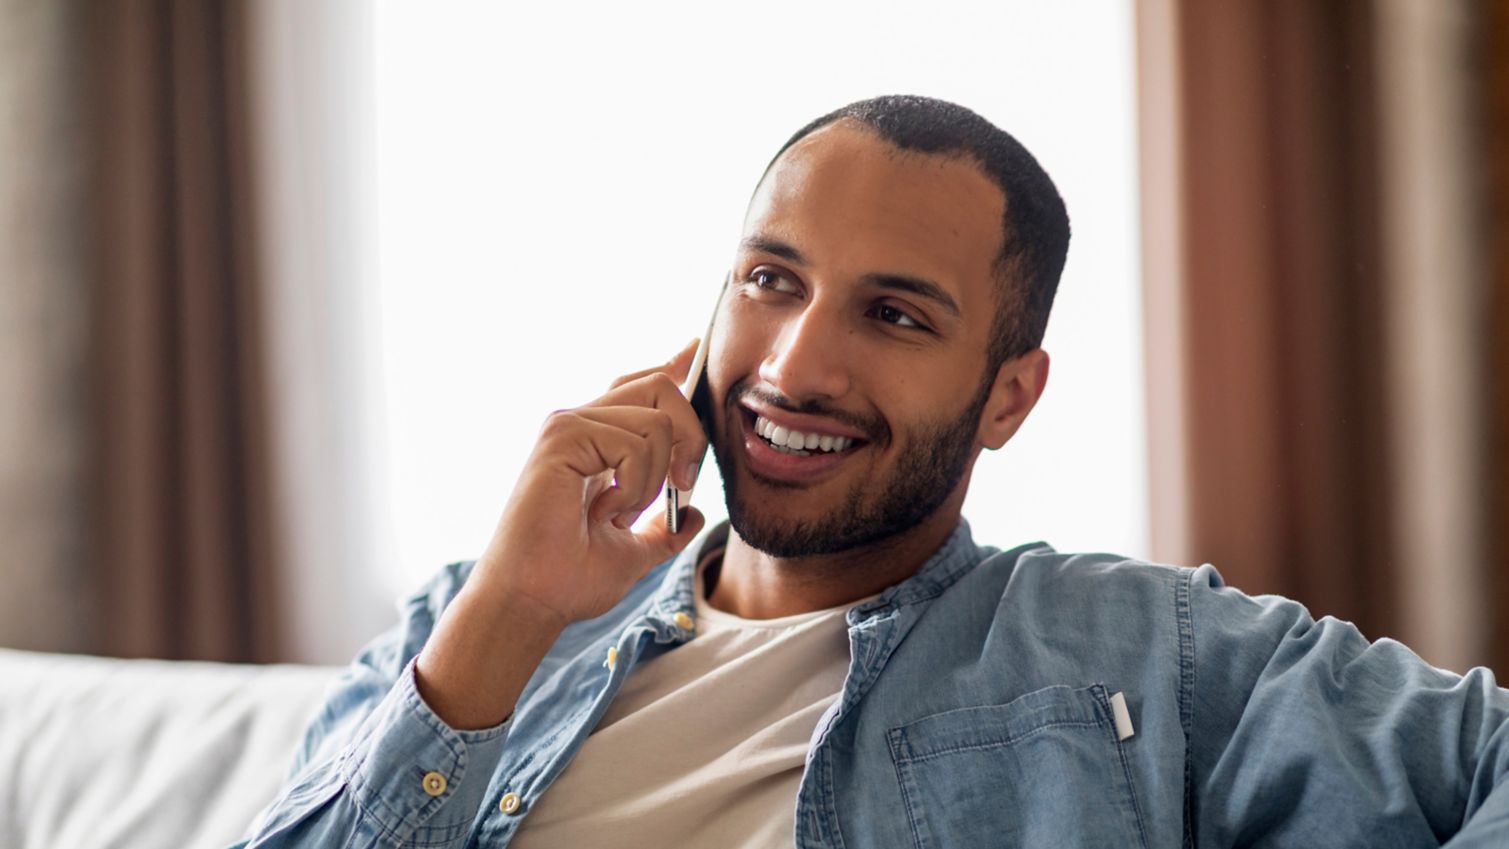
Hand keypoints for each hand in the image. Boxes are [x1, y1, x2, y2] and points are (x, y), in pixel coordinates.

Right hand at [468, 339, 709, 628]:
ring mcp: (568, 424)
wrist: (533, 601)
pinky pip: (636, 443)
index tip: (697, 349)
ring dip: (657, 477)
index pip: (640, 385)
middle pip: (659, 386)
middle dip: (690, 436)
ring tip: (621, 513)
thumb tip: (697, 514)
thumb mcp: (635, 553)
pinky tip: (607, 511)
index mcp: (595, 442)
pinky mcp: (562, 435)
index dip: (673, 366)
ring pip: (658, 418)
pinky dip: (637, 486)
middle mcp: (580, 423)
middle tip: (681, 488)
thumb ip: (665, 529)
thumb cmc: (568, 580)